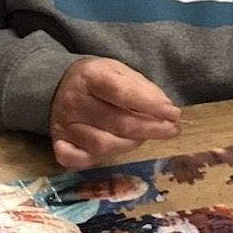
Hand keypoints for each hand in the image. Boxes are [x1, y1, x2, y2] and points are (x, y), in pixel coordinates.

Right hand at [49, 56, 180, 168]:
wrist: (60, 86)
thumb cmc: (98, 81)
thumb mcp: (120, 72)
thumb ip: (144, 89)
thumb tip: (166, 110)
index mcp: (90, 77)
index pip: (122, 93)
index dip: (150, 105)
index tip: (173, 113)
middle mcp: (74, 101)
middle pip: (118, 123)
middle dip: (150, 129)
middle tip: (170, 130)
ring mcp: (65, 125)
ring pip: (104, 145)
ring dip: (132, 144)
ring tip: (144, 137)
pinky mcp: (59, 144)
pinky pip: (78, 160)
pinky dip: (95, 161)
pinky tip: (112, 151)